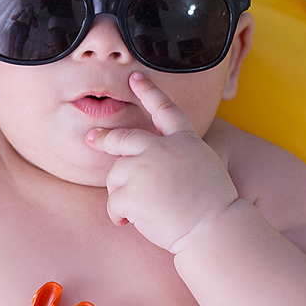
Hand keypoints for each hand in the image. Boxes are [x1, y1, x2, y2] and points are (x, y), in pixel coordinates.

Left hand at [86, 73, 237, 251]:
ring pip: (115, 175)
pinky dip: (118, 215)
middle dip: (104, 138)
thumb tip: (146, 160)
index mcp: (184, 141)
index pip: (165, 110)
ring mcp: (144, 167)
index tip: (135, 77)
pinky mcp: (132, 191)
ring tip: (140, 211)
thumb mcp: (202, 165)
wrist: (214, 227)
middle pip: (123, 138)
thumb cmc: (212, 205)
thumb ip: (177, 155)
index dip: (149, 91)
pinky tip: (130, 222)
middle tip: (92, 137)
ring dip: (121, 194)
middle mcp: (161, 148)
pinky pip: (113, 202)